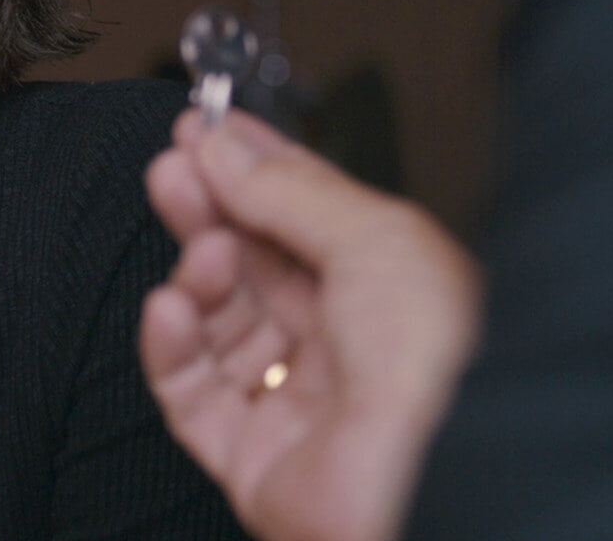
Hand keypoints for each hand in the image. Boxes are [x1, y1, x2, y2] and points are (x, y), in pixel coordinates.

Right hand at [140, 109, 482, 540]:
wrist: (432, 481)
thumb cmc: (443, 367)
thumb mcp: (374, 237)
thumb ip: (288, 189)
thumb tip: (226, 147)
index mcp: (393, 287)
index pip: (306, 215)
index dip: (251, 169)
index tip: (204, 130)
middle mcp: (348, 343)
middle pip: (255, 264)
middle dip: (210, 212)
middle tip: (172, 170)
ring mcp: (300, 401)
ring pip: (221, 326)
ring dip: (196, 278)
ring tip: (199, 248)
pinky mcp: (256, 459)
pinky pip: (194, 396)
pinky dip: (171, 348)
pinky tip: (170, 308)